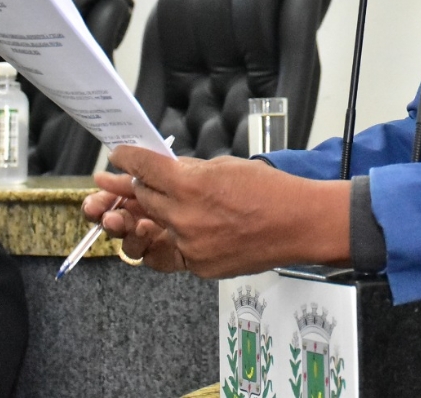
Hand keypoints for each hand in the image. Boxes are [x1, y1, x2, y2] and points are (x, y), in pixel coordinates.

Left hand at [98, 146, 351, 278]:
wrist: (300, 224)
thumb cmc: (272, 191)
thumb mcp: (227, 167)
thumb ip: (192, 170)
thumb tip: (168, 171)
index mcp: (190, 185)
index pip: (145, 169)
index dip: (129, 159)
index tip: (120, 155)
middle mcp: (184, 217)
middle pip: (144, 198)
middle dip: (137, 187)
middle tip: (132, 180)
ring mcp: (190, 246)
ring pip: (155, 228)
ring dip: (151, 216)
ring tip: (154, 206)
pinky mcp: (200, 266)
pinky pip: (175, 252)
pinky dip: (177, 239)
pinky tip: (186, 228)